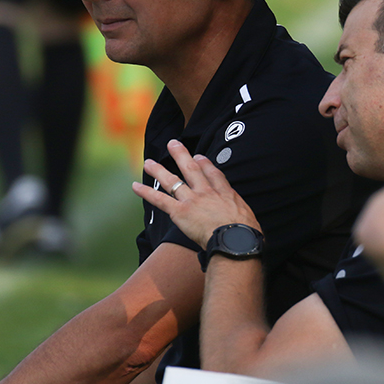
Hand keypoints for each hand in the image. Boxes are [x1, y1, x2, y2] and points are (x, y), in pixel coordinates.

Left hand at [132, 139, 260, 248]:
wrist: (235, 240)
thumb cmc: (246, 235)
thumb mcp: (249, 219)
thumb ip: (242, 216)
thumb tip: (243, 225)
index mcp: (225, 193)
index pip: (214, 174)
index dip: (205, 163)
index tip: (199, 156)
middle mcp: (207, 192)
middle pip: (191, 169)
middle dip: (181, 155)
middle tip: (173, 144)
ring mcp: (192, 200)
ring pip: (172, 181)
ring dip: (158, 170)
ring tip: (148, 163)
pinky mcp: (180, 211)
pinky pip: (159, 199)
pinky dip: (146, 192)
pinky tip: (135, 186)